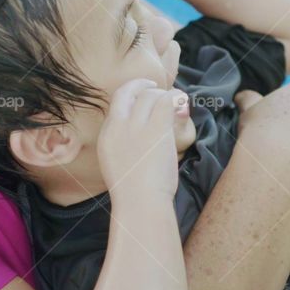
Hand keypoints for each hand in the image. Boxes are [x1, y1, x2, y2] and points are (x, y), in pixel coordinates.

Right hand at [98, 79, 183, 198]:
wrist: (140, 203)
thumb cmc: (133, 192)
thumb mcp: (117, 164)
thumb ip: (124, 144)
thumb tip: (141, 134)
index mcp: (107, 134)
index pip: (117, 101)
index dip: (131, 93)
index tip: (142, 94)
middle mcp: (118, 125)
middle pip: (131, 91)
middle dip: (145, 87)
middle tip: (159, 91)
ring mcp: (136, 126)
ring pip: (150, 95)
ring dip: (164, 94)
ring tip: (175, 100)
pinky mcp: (156, 129)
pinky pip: (167, 101)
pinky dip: (176, 98)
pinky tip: (181, 104)